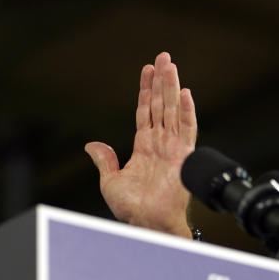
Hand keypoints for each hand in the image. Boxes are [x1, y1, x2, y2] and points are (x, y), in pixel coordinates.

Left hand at [85, 51, 196, 237]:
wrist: (146, 223)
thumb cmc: (131, 209)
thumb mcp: (109, 180)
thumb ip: (104, 160)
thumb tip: (91, 145)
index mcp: (144, 146)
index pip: (145, 111)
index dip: (146, 90)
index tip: (147, 69)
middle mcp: (160, 143)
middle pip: (161, 104)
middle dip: (162, 80)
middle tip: (163, 56)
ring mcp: (173, 148)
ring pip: (173, 110)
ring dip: (173, 87)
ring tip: (170, 64)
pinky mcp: (183, 156)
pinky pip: (187, 129)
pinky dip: (187, 111)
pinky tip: (185, 93)